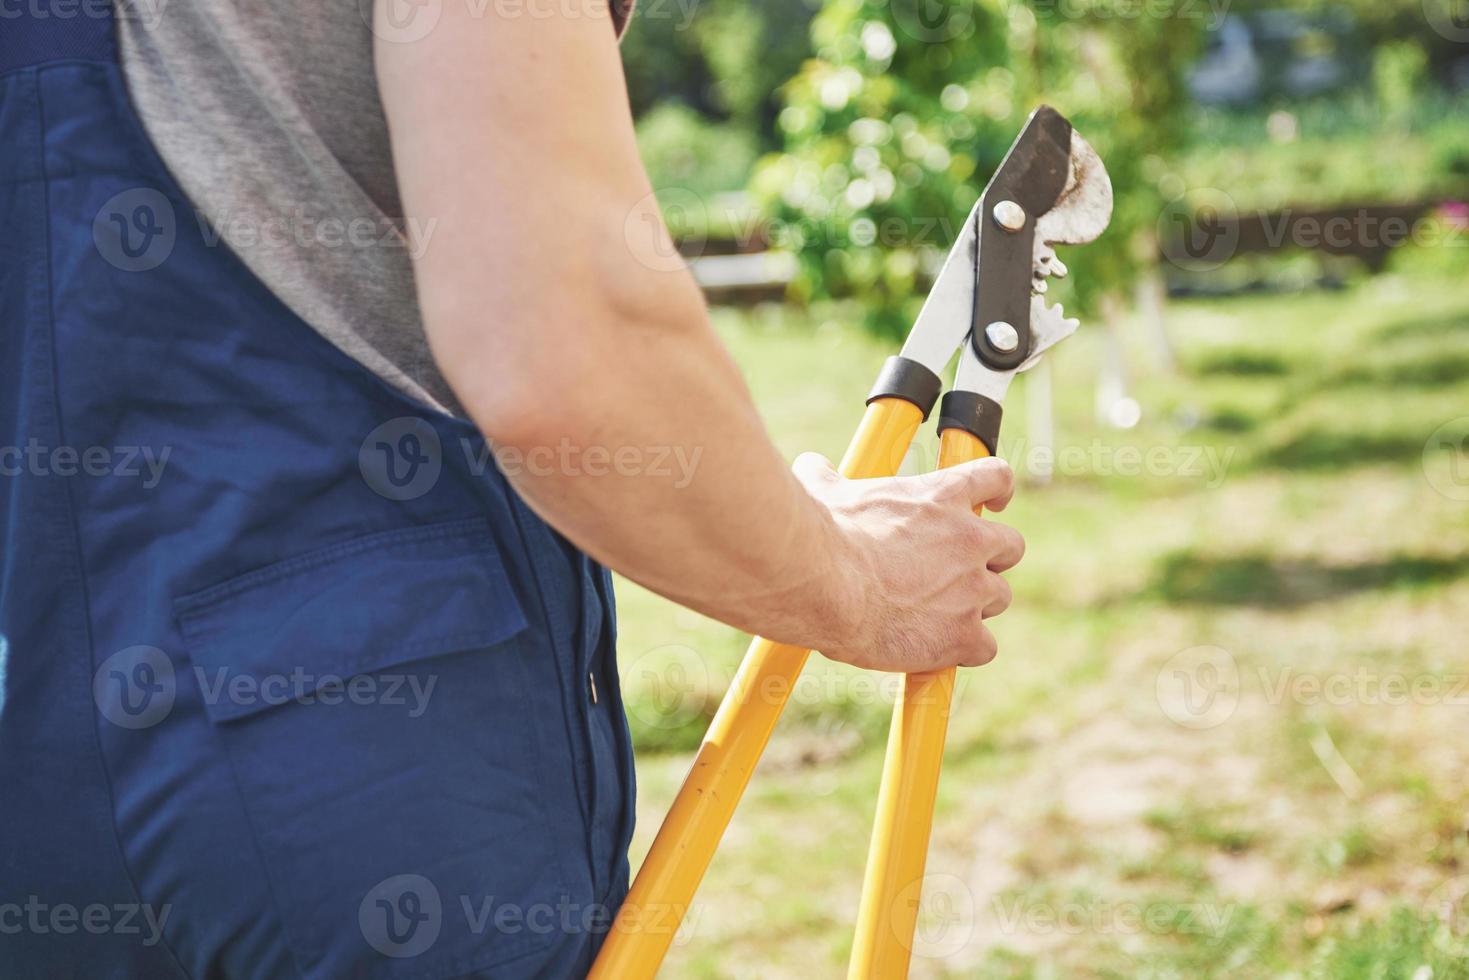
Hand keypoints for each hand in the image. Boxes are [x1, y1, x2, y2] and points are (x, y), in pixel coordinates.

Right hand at [794, 452, 1023, 672]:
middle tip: (955, 572)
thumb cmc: (823, 534)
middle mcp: (970, 539)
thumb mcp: (827, 490)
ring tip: (934, 614)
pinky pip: (985, 647)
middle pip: (1011, 546)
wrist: (824, 585)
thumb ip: (831, 477)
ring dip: (974, 605)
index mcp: (943, 495)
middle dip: (989, 559)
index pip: (996, 477)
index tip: (992, 503)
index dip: (998, 491)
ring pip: (999, 597)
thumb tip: (813, 467)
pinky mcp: (964, 635)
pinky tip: (935, 649)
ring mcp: (972, 589)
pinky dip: (964, 650)